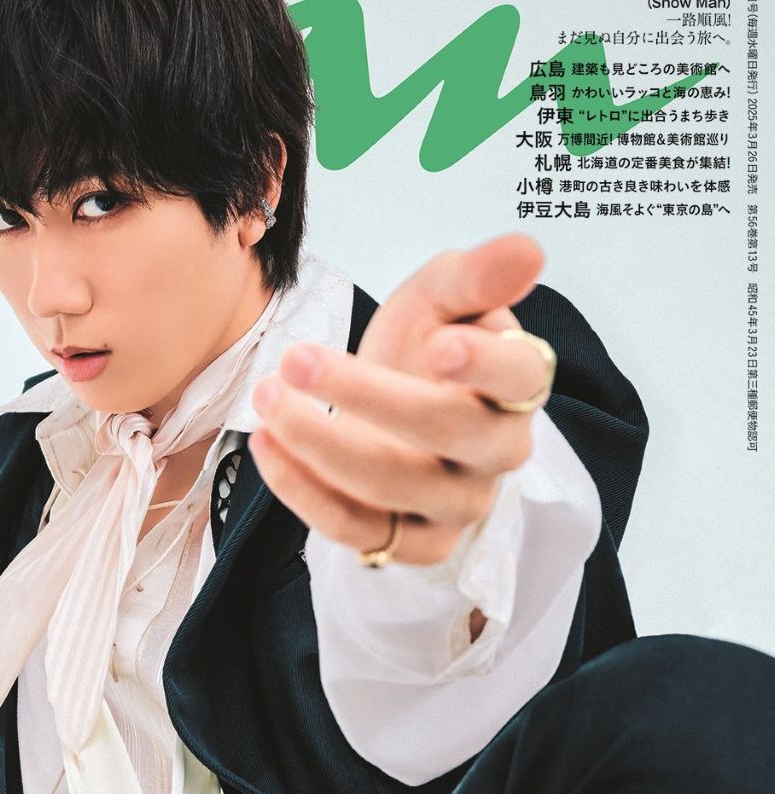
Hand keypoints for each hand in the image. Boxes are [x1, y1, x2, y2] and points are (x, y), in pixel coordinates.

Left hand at [248, 233, 552, 565]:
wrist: (400, 410)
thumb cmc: (426, 349)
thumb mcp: (445, 298)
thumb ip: (476, 276)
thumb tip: (526, 250)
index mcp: (517, 385)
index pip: (518, 375)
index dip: (485, 364)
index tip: (438, 346)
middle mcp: (497, 451)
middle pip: (444, 430)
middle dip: (365, 394)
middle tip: (296, 360)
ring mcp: (457, 504)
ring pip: (391, 486)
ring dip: (318, 442)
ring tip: (267, 396)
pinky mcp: (413, 544)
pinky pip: (357, 529)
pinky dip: (303, 490)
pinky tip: (267, 444)